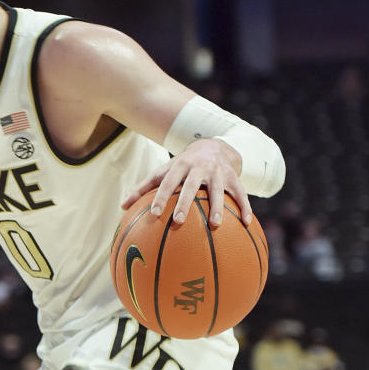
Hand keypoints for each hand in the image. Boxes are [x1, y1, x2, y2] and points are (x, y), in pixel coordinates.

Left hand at [121, 138, 251, 227]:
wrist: (215, 144)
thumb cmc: (183, 165)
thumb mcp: (165, 170)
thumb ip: (144, 187)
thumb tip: (121, 207)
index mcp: (180, 166)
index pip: (167, 182)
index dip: (160, 197)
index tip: (153, 214)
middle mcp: (199, 167)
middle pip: (190, 186)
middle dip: (184, 203)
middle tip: (177, 221)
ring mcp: (218, 172)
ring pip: (217, 190)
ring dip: (217, 207)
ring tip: (215, 225)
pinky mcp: (233, 177)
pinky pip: (240, 193)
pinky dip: (245, 207)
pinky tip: (247, 223)